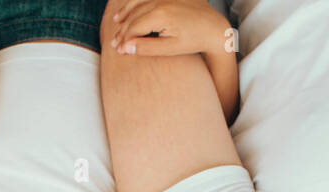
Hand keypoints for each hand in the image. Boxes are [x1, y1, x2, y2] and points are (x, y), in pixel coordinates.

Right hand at [109, 0, 231, 56]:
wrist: (214, 27)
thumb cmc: (194, 40)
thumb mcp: (170, 48)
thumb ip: (146, 48)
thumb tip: (125, 47)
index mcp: (160, 15)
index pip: (134, 27)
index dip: (124, 39)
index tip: (117, 49)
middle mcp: (161, 1)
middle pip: (134, 14)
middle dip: (123, 29)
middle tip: (114, 42)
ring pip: (138, 1)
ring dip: (126, 11)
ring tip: (116, 21)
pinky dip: (137, 1)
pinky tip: (131, 7)